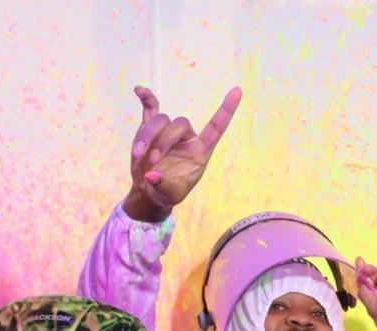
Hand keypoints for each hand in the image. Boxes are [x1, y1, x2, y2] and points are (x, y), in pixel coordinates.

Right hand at [122, 85, 242, 221]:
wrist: (150, 190)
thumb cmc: (168, 192)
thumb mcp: (170, 195)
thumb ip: (164, 186)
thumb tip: (151, 176)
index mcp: (200, 150)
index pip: (216, 127)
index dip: (226, 110)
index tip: (238, 90)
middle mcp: (186, 137)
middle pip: (179, 124)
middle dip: (163, 141)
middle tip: (153, 161)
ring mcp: (168, 131)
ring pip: (160, 121)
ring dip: (147, 137)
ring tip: (139, 157)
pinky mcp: (150, 129)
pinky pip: (150, 108)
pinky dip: (145, 98)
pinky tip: (138, 89)